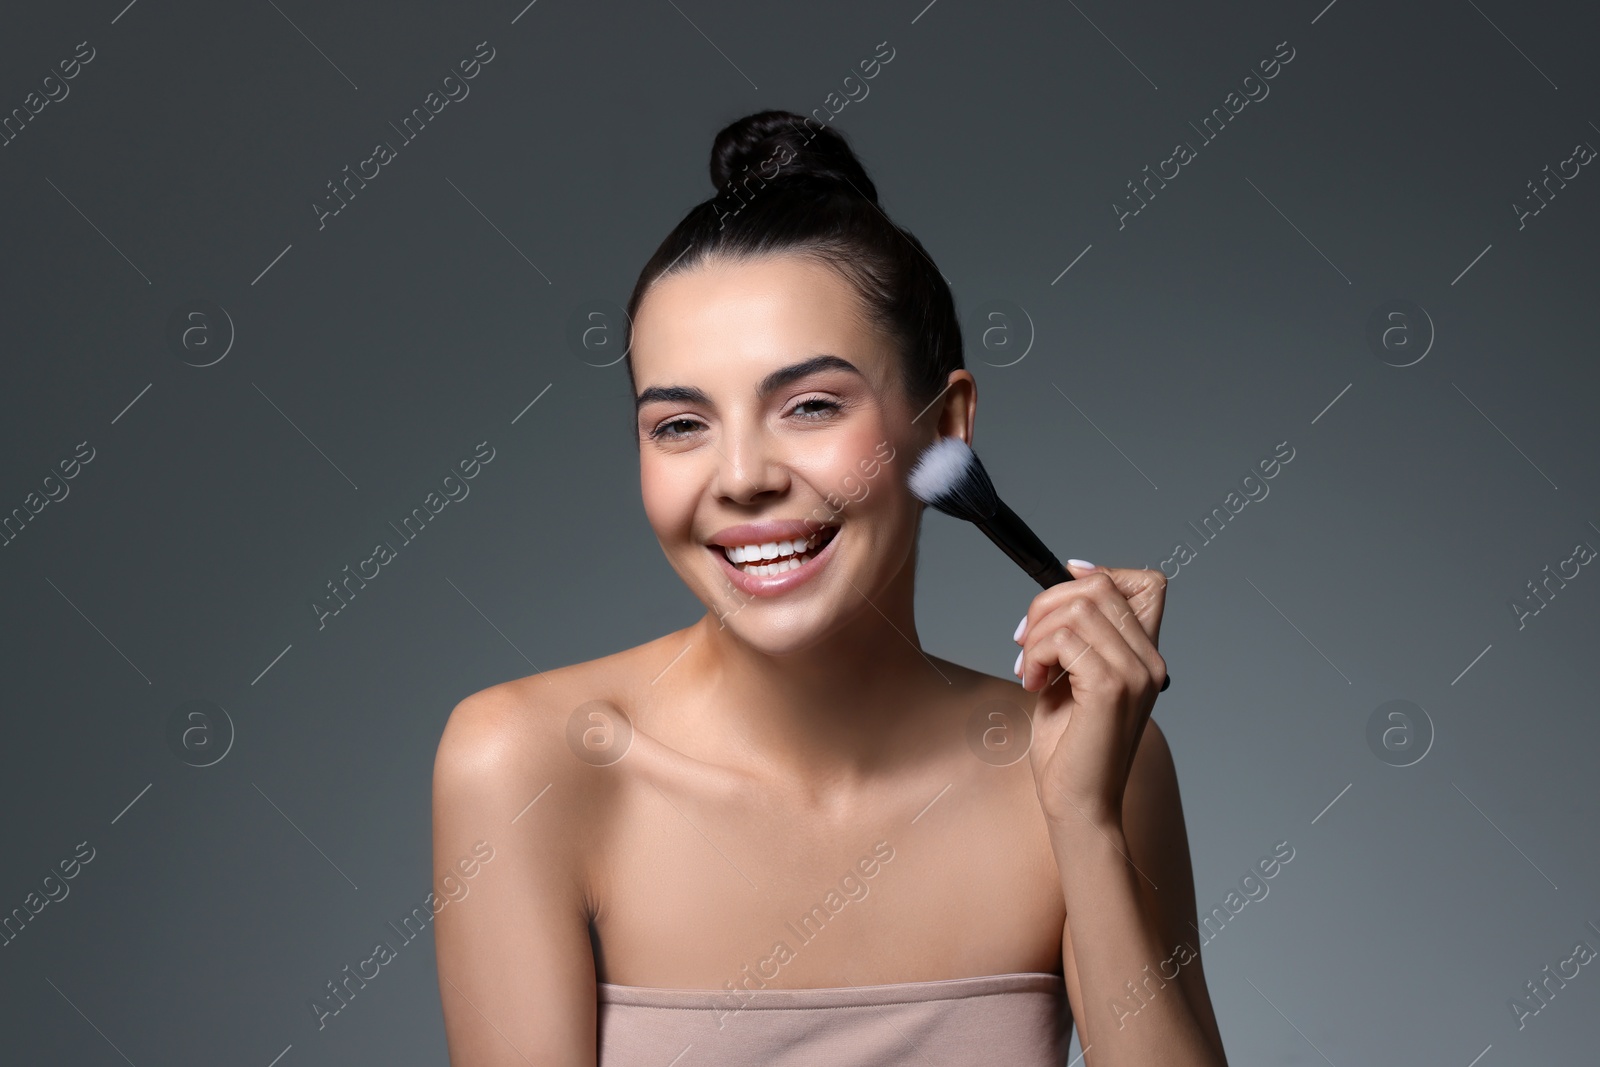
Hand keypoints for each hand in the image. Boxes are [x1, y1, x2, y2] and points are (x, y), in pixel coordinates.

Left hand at [1013, 561, 1168, 831]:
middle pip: (1099, 587)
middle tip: (1025, 643)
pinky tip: (1032, 682)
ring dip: (1038, 634)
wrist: (1079, 803)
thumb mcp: (1072, 680)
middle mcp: (1149, 660)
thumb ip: (1076, 641)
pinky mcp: (1111, 688)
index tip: (1063, 587)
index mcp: (1145, 655)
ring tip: (1029, 669)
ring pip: (1077, 609)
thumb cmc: (1071, 748)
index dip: (1102, 573)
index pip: (1147, 583)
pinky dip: (1037, 654)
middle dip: (1046, 604)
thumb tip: (1060, 595)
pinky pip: (1065, 640)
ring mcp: (1135, 673)